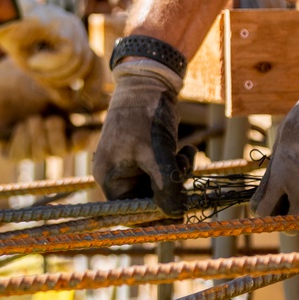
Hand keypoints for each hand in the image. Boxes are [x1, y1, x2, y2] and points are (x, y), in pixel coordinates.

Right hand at [0, 0, 104, 101]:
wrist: (2, 16)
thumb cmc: (16, 38)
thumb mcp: (37, 66)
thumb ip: (55, 81)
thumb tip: (70, 102)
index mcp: (73, 37)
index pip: (94, 61)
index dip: (94, 81)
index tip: (89, 98)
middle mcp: (76, 30)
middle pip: (85, 65)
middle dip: (63, 79)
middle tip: (38, 75)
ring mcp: (72, 25)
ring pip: (76, 62)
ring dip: (53, 71)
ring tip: (33, 65)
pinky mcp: (65, 25)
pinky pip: (67, 54)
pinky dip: (50, 62)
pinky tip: (34, 60)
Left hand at [0, 55, 92, 160]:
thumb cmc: (29, 77)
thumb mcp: (54, 84)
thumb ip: (72, 97)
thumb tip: (89, 103)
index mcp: (64, 124)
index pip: (78, 143)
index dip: (81, 142)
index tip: (81, 133)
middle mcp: (47, 138)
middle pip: (61, 152)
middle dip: (57, 137)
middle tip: (50, 120)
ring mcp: (28, 145)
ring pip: (39, 156)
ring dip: (37, 137)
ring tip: (30, 119)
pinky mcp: (9, 148)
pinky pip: (18, 156)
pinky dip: (20, 141)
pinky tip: (18, 126)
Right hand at [92, 58, 190, 214]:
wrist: (150, 81)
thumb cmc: (144, 114)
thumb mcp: (156, 152)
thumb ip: (166, 185)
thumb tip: (175, 216)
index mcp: (110, 177)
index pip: (130, 212)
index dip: (154, 218)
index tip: (178, 218)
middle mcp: (118, 173)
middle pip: (148, 199)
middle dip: (171, 190)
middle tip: (187, 177)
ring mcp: (133, 163)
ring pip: (161, 185)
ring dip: (179, 175)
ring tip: (186, 155)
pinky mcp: (147, 154)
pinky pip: (165, 171)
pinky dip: (178, 164)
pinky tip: (188, 150)